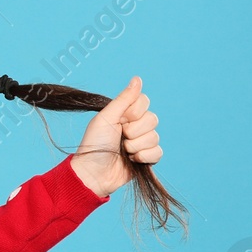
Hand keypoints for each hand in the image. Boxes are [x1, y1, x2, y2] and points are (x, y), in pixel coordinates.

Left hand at [70, 76, 161, 197]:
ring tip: (123, 151)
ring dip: (136, 145)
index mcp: (124, 114)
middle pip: (152, 119)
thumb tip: (137, 78)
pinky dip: (144, 157)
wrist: (93, 173)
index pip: (144, 101)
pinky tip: (132, 160)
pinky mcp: (146, 158)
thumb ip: (124, 99)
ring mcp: (141, 142)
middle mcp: (134, 126)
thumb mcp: (106, 117)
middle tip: (120, 137)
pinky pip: (158, 152)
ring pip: (155, 137)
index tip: (121, 119)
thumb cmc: (94, 143)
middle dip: (134, 131)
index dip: (134, 111)